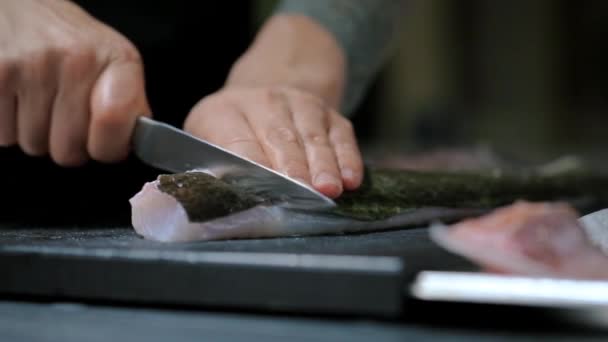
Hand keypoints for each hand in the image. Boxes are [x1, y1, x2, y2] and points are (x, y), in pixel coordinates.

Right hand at [0, 0, 149, 165]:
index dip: (109, 147)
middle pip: (69, 150)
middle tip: (66, 116)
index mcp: (116, 58)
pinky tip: (19, 98)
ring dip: (37, 134)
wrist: (22, 5)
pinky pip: (5, 136)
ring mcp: (31, 67)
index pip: (115, 122)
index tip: (106, 143)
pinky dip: (9, 127)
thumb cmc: (70, 39)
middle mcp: (75, 60)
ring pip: (35, 145)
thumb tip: (136, 142)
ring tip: (41, 101)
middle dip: (68, 144)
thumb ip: (129, 103)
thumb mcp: (113, 59)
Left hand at [184, 85, 363, 198]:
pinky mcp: (329, 113)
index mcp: (224, 113)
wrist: (265, 93)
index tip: (263, 188)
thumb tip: (223, 199)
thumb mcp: (207, 141)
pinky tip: (351, 179)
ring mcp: (300, 105)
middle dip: (293, 167)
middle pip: (280, 138)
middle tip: (302, 191)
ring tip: (329, 189)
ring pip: (313, 137)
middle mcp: (264, 102)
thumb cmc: (232, 132)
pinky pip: (341, 136)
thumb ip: (214, 166)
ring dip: (323, 165)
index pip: (238, 142)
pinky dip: (348, 158)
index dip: (253, 165)